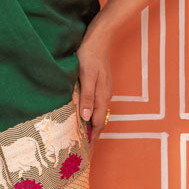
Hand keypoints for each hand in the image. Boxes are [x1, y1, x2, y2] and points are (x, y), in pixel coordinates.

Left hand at [75, 16, 114, 144]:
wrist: (99, 36)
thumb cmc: (89, 54)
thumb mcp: (86, 76)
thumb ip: (87, 97)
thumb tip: (87, 118)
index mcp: (102, 96)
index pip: (98, 124)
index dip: (93, 139)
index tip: (86, 153)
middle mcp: (105, 95)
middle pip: (100, 121)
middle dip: (93, 136)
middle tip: (83, 149)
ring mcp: (104, 89)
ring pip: (98, 113)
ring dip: (92, 125)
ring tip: (82, 136)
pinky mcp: (100, 84)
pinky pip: (97, 104)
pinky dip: (91, 114)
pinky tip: (84, 114)